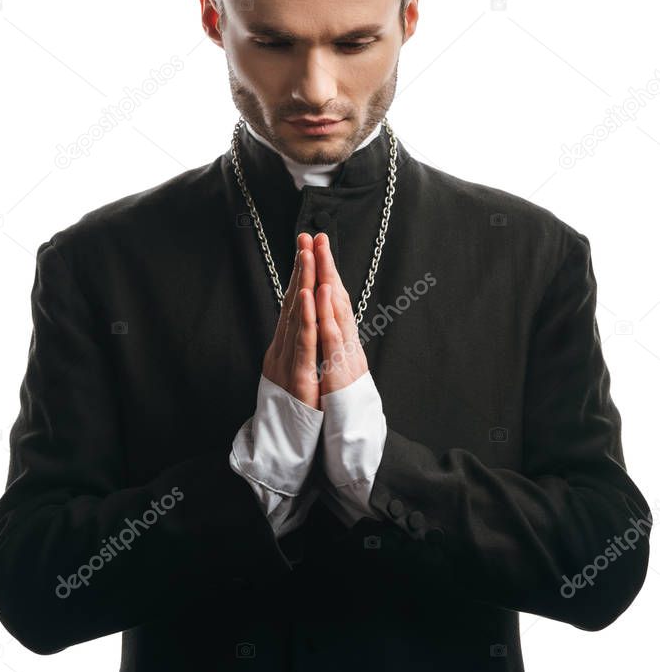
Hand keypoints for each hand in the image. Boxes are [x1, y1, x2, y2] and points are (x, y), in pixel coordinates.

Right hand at [262, 232, 320, 409]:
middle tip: (305, 237)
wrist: (281, 448)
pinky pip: (302, 343)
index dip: (299, 274)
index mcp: (283, 348)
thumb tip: (299, 325)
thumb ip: (296, 350)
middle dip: (300, 269)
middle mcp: (281, 350)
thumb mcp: (294, 374)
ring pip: (296, 317)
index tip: (306, 246)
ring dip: (301, 284)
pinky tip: (306, 296)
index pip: (293, 304)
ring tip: (307, 256)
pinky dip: (304, 318)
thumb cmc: (291, 412)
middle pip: (292, 303)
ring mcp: (287, 362)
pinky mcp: (297, 376)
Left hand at [314, 232, 368, 397]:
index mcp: (343, 343)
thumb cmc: (342, 405)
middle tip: (318, 236)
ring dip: (327, 281)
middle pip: (337, 299)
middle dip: (327, 266)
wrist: (354, 435)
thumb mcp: (334, 370)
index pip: (334, 301)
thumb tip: (327, 324)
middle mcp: (347, 344)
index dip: (325, 272)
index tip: (316, 246)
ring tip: (320, 254)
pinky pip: (332, 340)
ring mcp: (345, 356)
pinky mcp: (340, 371)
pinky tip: (322, 295)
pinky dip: (326, 315)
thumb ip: (334, 346)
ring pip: (336, 313)